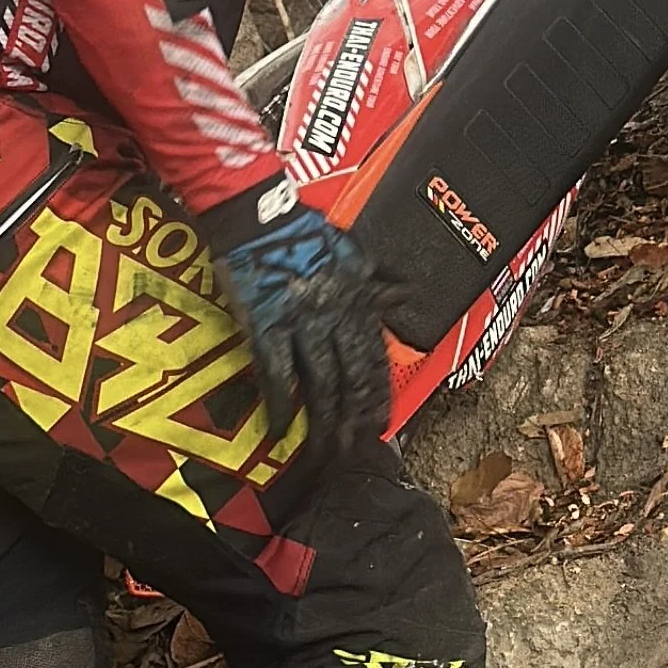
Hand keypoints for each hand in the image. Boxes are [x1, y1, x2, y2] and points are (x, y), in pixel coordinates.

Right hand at [213, 199, 391, 458]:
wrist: (259, 217)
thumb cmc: (304, 231)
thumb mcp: (352, 252)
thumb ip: (378, 279)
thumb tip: (408, 292)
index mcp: (357, 300)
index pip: (375, 357)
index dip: (378, 394)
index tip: (382, 423)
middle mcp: (336, 317)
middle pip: (352, 378)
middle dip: (355, 418)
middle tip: (354, 449)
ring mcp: (302, 323)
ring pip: (320, 383)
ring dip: (323, 421)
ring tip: (323, 451)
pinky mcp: (267, 326)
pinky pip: (277, 374)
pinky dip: (279, 405)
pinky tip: (279, 429)